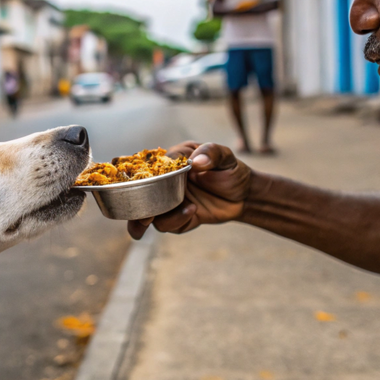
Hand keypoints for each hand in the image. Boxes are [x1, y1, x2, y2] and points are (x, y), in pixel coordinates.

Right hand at [127, 142, 251, 239]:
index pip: (148, 168)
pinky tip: (192, 212)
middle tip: (146, 215)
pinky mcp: (177, 219)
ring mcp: (168, 202)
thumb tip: (196, 162)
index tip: (144, 183)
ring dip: (160, 217)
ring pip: (148, 215)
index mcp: (171, 162)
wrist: (244, 196)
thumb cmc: (231, 170)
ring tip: (184, 210)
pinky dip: (175, 221)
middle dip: (135, 207)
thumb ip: (211, 153)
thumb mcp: (225, 156)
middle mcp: (164, 183)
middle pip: (138, 195)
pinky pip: (166, 225)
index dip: (140, 176)